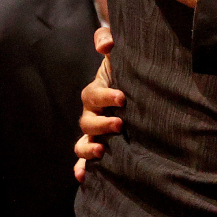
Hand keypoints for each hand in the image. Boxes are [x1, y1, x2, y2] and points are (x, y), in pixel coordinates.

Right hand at [73, 27, 124, 182]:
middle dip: (101, 123)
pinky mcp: (99, 146)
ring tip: (102, 151)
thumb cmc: (126, 70)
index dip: (105, 96)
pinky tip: (83, 177)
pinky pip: (84, 160)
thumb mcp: (119, 53)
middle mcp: (91, 113)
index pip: (93, 94)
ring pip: (82, 142)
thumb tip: (103, 44)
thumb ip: (109, 39)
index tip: (122, 97)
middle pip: (87, 121)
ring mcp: (93, 132)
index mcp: (96, 92)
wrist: (134, 87)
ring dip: (88, 148)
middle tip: (120, 124)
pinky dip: (82, 168)